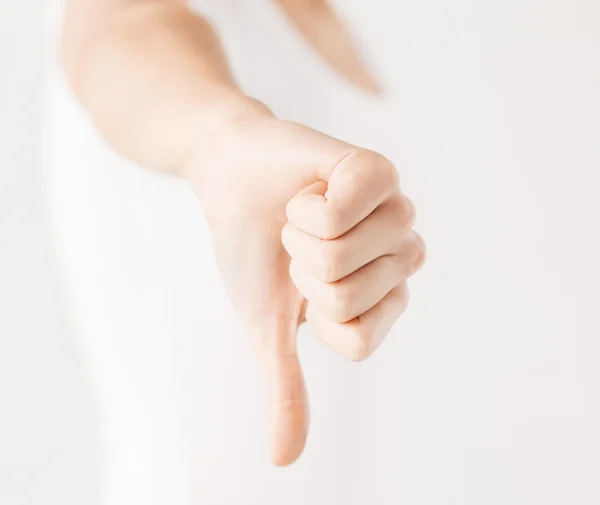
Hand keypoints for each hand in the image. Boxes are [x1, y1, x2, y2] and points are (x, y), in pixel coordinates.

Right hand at [187, 116, 424, 465]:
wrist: (228, 181)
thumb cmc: (252, 251)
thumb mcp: (268, 327)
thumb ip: (287, 386)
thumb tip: (285, 460)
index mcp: (382, 297)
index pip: (357, 339)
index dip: (310, 313)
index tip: (299, 284)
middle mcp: (399, 255)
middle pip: (348, 297)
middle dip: (299, 270)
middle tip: (296, 242)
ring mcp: (393, 211)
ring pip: (343, 256)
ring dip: (298, 238)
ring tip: (301, 215)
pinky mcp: (375, 171)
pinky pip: (342, 210)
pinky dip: (305, 206)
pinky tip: (310, 188)